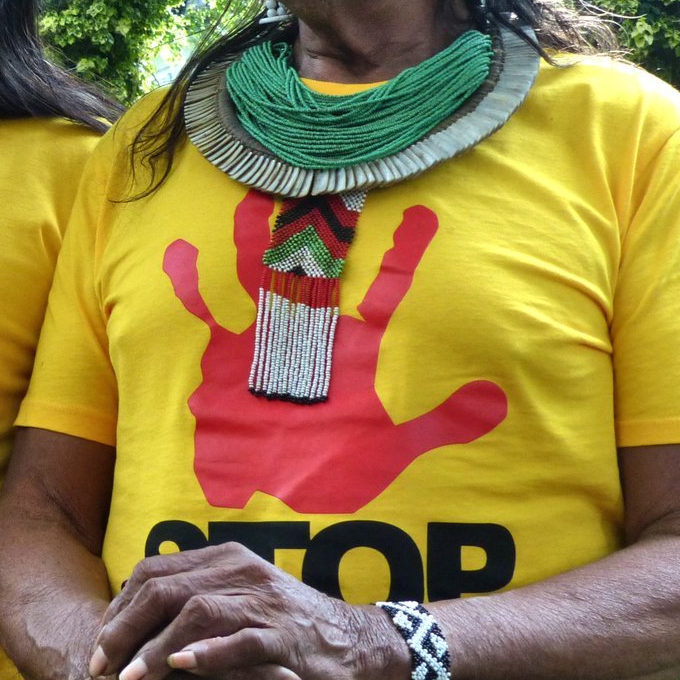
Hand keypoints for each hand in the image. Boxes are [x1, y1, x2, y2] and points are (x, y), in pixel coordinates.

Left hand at [90, 543, 405, 679]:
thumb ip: (194, 604)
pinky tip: (181, 667)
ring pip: (197, 613)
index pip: (153, 572)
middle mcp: (238, 571)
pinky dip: (208, 654)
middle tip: (102, 663)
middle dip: (126, 628)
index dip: (121, 607)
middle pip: (165, 588)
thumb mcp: (236, 607)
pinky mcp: (286, 634)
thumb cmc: (285, 632)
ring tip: (131, 678)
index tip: (101, 643)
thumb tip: (135, 620)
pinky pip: (242, 640)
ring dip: (157, 647)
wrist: (356, 646)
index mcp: (222, 560)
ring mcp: (263, 601)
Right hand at [163, 193, 506, 510]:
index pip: (387, 291)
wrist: (274, 498)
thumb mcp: (393, 449)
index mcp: (353, 347)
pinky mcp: (221, 353)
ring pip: (259, 273)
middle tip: (329, 181)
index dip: (405, 256)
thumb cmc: (336, 472)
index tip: (424, 215)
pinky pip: (203, 310)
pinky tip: (178, 250)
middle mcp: (310, 331)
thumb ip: (440, 425)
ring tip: (252, 195)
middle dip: (323, 228)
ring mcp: (263, 337)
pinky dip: (190, 283)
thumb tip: (500, 402)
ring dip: (253, 238)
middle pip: (318, 267)